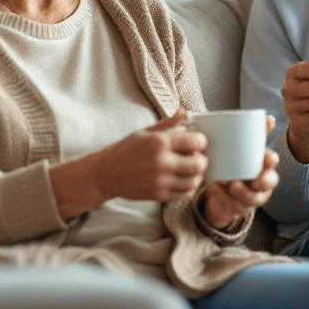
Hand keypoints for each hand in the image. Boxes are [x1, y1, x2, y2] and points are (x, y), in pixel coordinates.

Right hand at [89, 109, 207, 202]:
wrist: (105, 173)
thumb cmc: (125, 150)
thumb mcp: (144, 132)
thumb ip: (168, 123)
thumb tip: (186, 113)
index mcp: (159, 142)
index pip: (195, 141)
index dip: (202, 141)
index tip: (198, 141)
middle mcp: (161, 162)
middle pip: (199, 164)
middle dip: (202, 159)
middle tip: (197, 156)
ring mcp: (160, 181)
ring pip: (194, 181)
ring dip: (197, 174)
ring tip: (191, 169)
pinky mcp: (158, 195)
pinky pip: (184, 194)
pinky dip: (189, 187)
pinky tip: (183, 180)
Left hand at [202, 116, 279, 228]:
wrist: (218, 189)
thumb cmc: (232, 163)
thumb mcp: (238, 147)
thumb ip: (251, 132)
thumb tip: (268, 117)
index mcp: (262, 164)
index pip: (272, 161)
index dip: (271, 159)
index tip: (266, 156)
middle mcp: (261, 181)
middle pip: (270, 182)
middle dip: (264, 180)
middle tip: (254, 177)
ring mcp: (251, 197)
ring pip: (254, 198)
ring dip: (245, 192)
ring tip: (232, 184)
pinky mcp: (238, 208)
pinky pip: (235, 207)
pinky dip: (226, 198)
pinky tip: (216, 189)